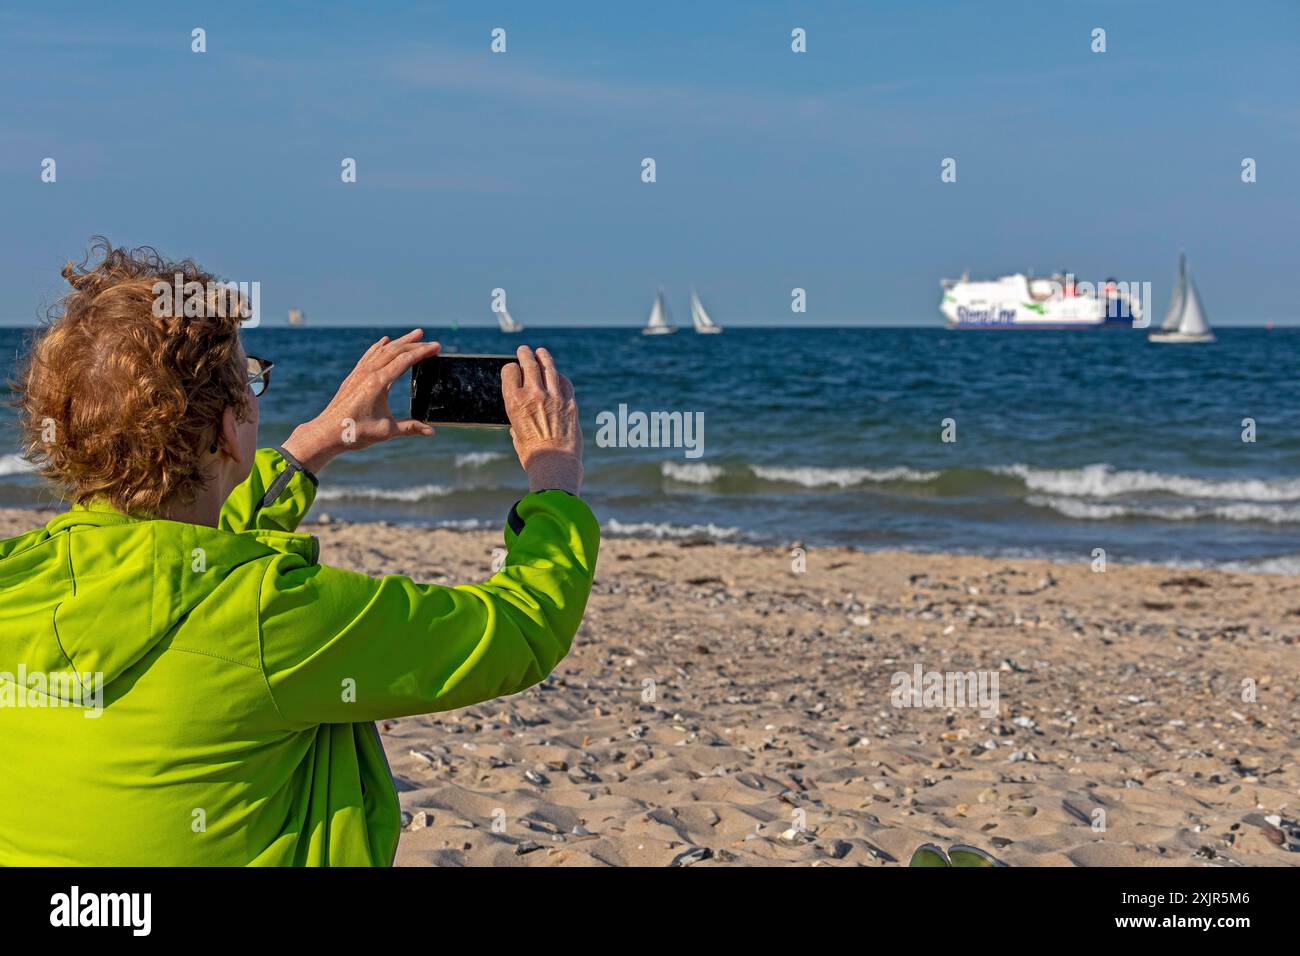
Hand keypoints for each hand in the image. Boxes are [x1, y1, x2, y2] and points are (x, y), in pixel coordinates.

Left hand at [282, 329, 439, 473]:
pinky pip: (368, 356)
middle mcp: (368, 373)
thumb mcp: (387, 431)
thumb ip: (410, 428)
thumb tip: (431, 431)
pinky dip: (378, 346)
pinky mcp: (353, 377)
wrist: (326, 433)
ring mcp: (359, 373)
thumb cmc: (355, 433)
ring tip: (413, 335)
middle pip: (395, 351)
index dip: (422, 352)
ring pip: (382, 350)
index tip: (436, 347)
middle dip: (413, 343)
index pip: (405, 361)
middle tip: (428, 339)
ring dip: (399, 341)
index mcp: (379, 383)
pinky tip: (383, 341)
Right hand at [502, 345, 582, 494]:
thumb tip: (518, 419)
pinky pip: (565, 382)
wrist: (555, 463)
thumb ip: (517, 420)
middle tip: (524, 350)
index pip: (510, 371)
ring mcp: (554, 396)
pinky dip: (560, 377)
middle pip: (529, 363)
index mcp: (514, 402)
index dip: (511, 368)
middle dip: (525, 354)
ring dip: (544, 357)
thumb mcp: (515, 434)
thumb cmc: (532, 454)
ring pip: (549, 367)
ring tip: (541, 352)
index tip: (513, 369)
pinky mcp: (570, 402)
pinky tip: (557, 375)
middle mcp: (534, 395)